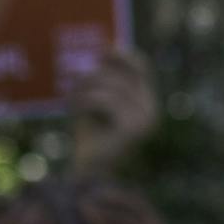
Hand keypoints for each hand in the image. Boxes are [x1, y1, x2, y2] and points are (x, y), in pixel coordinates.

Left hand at [68, 47, 157, 175]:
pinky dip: (84, 103)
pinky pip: (104, 101)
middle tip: (73, 88)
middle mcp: (152, 111)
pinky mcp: (132, 129)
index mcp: (147, 103)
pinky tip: (75, 113)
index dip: (121, 55)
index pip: (140, 66)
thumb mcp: (97, 105)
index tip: (101, 52)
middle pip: (122, 73)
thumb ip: (106, 82)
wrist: (89, 174)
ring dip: (84, 90)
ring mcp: (145, 121)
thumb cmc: (90, 138)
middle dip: (93, 76)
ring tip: (71, 102)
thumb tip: (106, 49)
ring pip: (110, 86)